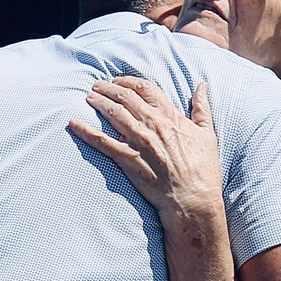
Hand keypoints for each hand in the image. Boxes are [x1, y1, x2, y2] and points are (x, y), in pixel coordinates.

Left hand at [68, 77, 223, 227]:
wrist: (193, 200)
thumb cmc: (203, 170)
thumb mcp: (207, 134)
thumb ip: (202, 108)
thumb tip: (203, 86)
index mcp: (171, 117)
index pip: (146, 89)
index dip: (129, 82)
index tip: (118, 81)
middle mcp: (153, 125)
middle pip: (126, 98)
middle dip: (109, 88)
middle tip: (97, 85)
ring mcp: (139, 141)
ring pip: (113, 114)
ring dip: (98, 102)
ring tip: (88, 97)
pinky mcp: (127, 159)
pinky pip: (102, 142)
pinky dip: (86, 131)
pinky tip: (73, 123)